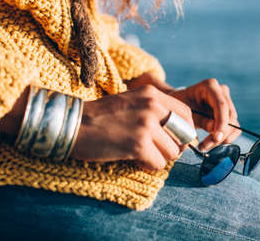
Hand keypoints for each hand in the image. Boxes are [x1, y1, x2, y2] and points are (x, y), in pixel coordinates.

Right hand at [70, 85, 193, 169]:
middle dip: (173, 146)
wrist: (73, 124)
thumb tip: (181, 131)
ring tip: (141, 153)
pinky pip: (159, 164)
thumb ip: (155, 110)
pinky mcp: (138, 144)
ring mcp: (146, 124)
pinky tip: (134, 158)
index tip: (172, 138)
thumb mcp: (132, 101)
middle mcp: (152, 105)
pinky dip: (148, 166)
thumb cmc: (101, 117)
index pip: (186, 113)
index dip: (183, 130)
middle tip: (157, 149)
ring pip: (173, 152)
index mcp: (152, 93)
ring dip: (159, 157)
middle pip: (184, 134)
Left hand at [170, 79, 240, 150]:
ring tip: (205, 146)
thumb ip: (200, 119)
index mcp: (210, 86)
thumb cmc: (181, 103)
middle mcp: (222, 92)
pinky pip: (234, 128)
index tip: (216, 138)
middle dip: (220, 134)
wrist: (181, 102)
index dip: (221, 122)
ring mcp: (227, 102)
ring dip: (222, 139)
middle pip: (230, 116)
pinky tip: (212, 143)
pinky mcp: (229, 113)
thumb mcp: (186, 111)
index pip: (221, 105)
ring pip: (233, 124)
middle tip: (205, 146)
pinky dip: (225, 139)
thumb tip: (214, 128)